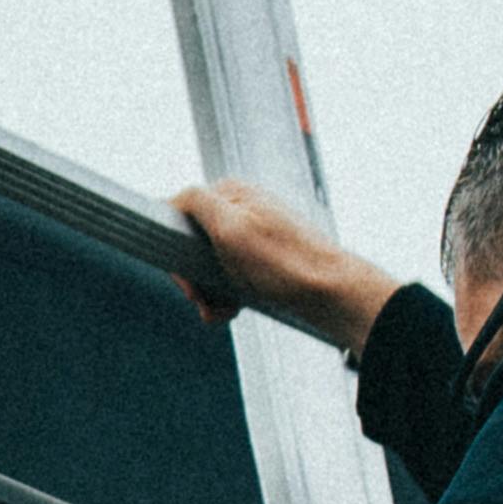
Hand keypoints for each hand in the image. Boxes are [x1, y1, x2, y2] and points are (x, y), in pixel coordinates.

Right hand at [175, 179, 397, 355]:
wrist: (329, 292)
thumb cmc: (284, 262)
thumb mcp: (232, 227)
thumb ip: (198, 203)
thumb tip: (173, 197)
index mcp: (231, 194)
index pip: (180, 215)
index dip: (177, 251)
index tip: (188, 280)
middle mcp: (240, 209)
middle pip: (193, 244)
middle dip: (195, 278)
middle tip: (206, 302)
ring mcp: (251, 234)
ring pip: (210, 264)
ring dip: (210, 292)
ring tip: (224, 309)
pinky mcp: (262, 258)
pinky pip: (230, 275)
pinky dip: (227, 295)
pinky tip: (234, 307)